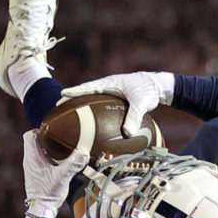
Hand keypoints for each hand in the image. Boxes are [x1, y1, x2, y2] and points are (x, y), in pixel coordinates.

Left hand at [23, 131, 88, 217]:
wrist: (41, 209)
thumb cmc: (48, 193)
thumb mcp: (63, 177)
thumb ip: (72, 164)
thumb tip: (83, 153)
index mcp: (33, 158)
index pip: (28, 136)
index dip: (38, 130)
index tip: (50, 130)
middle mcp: (29, 161)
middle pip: (32, 142)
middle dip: (44, 137)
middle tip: (57, 137)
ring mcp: (31, 168)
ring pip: (35, 151)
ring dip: (45, 147)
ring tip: (59, 148)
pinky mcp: (35, 174)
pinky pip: (38, 159)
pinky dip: (45, 156)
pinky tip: (57, 161)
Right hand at [59, 72, 174, 136]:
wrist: (159, 85)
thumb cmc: (149, 90)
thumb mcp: (142, 104)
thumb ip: (134, 117)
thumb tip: (127, 133)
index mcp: (110, 83)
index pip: (88, 88)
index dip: (75, 92)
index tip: (62, 96)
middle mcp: (107, 86)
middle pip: (85, 92)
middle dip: (72, 98)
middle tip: (58, 106)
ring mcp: (110, 92)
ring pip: (92, 98)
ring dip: (81, 103)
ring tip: (69, 113)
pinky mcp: (115, 98)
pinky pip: (100, 104)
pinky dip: (93, 110)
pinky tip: (90, 121)